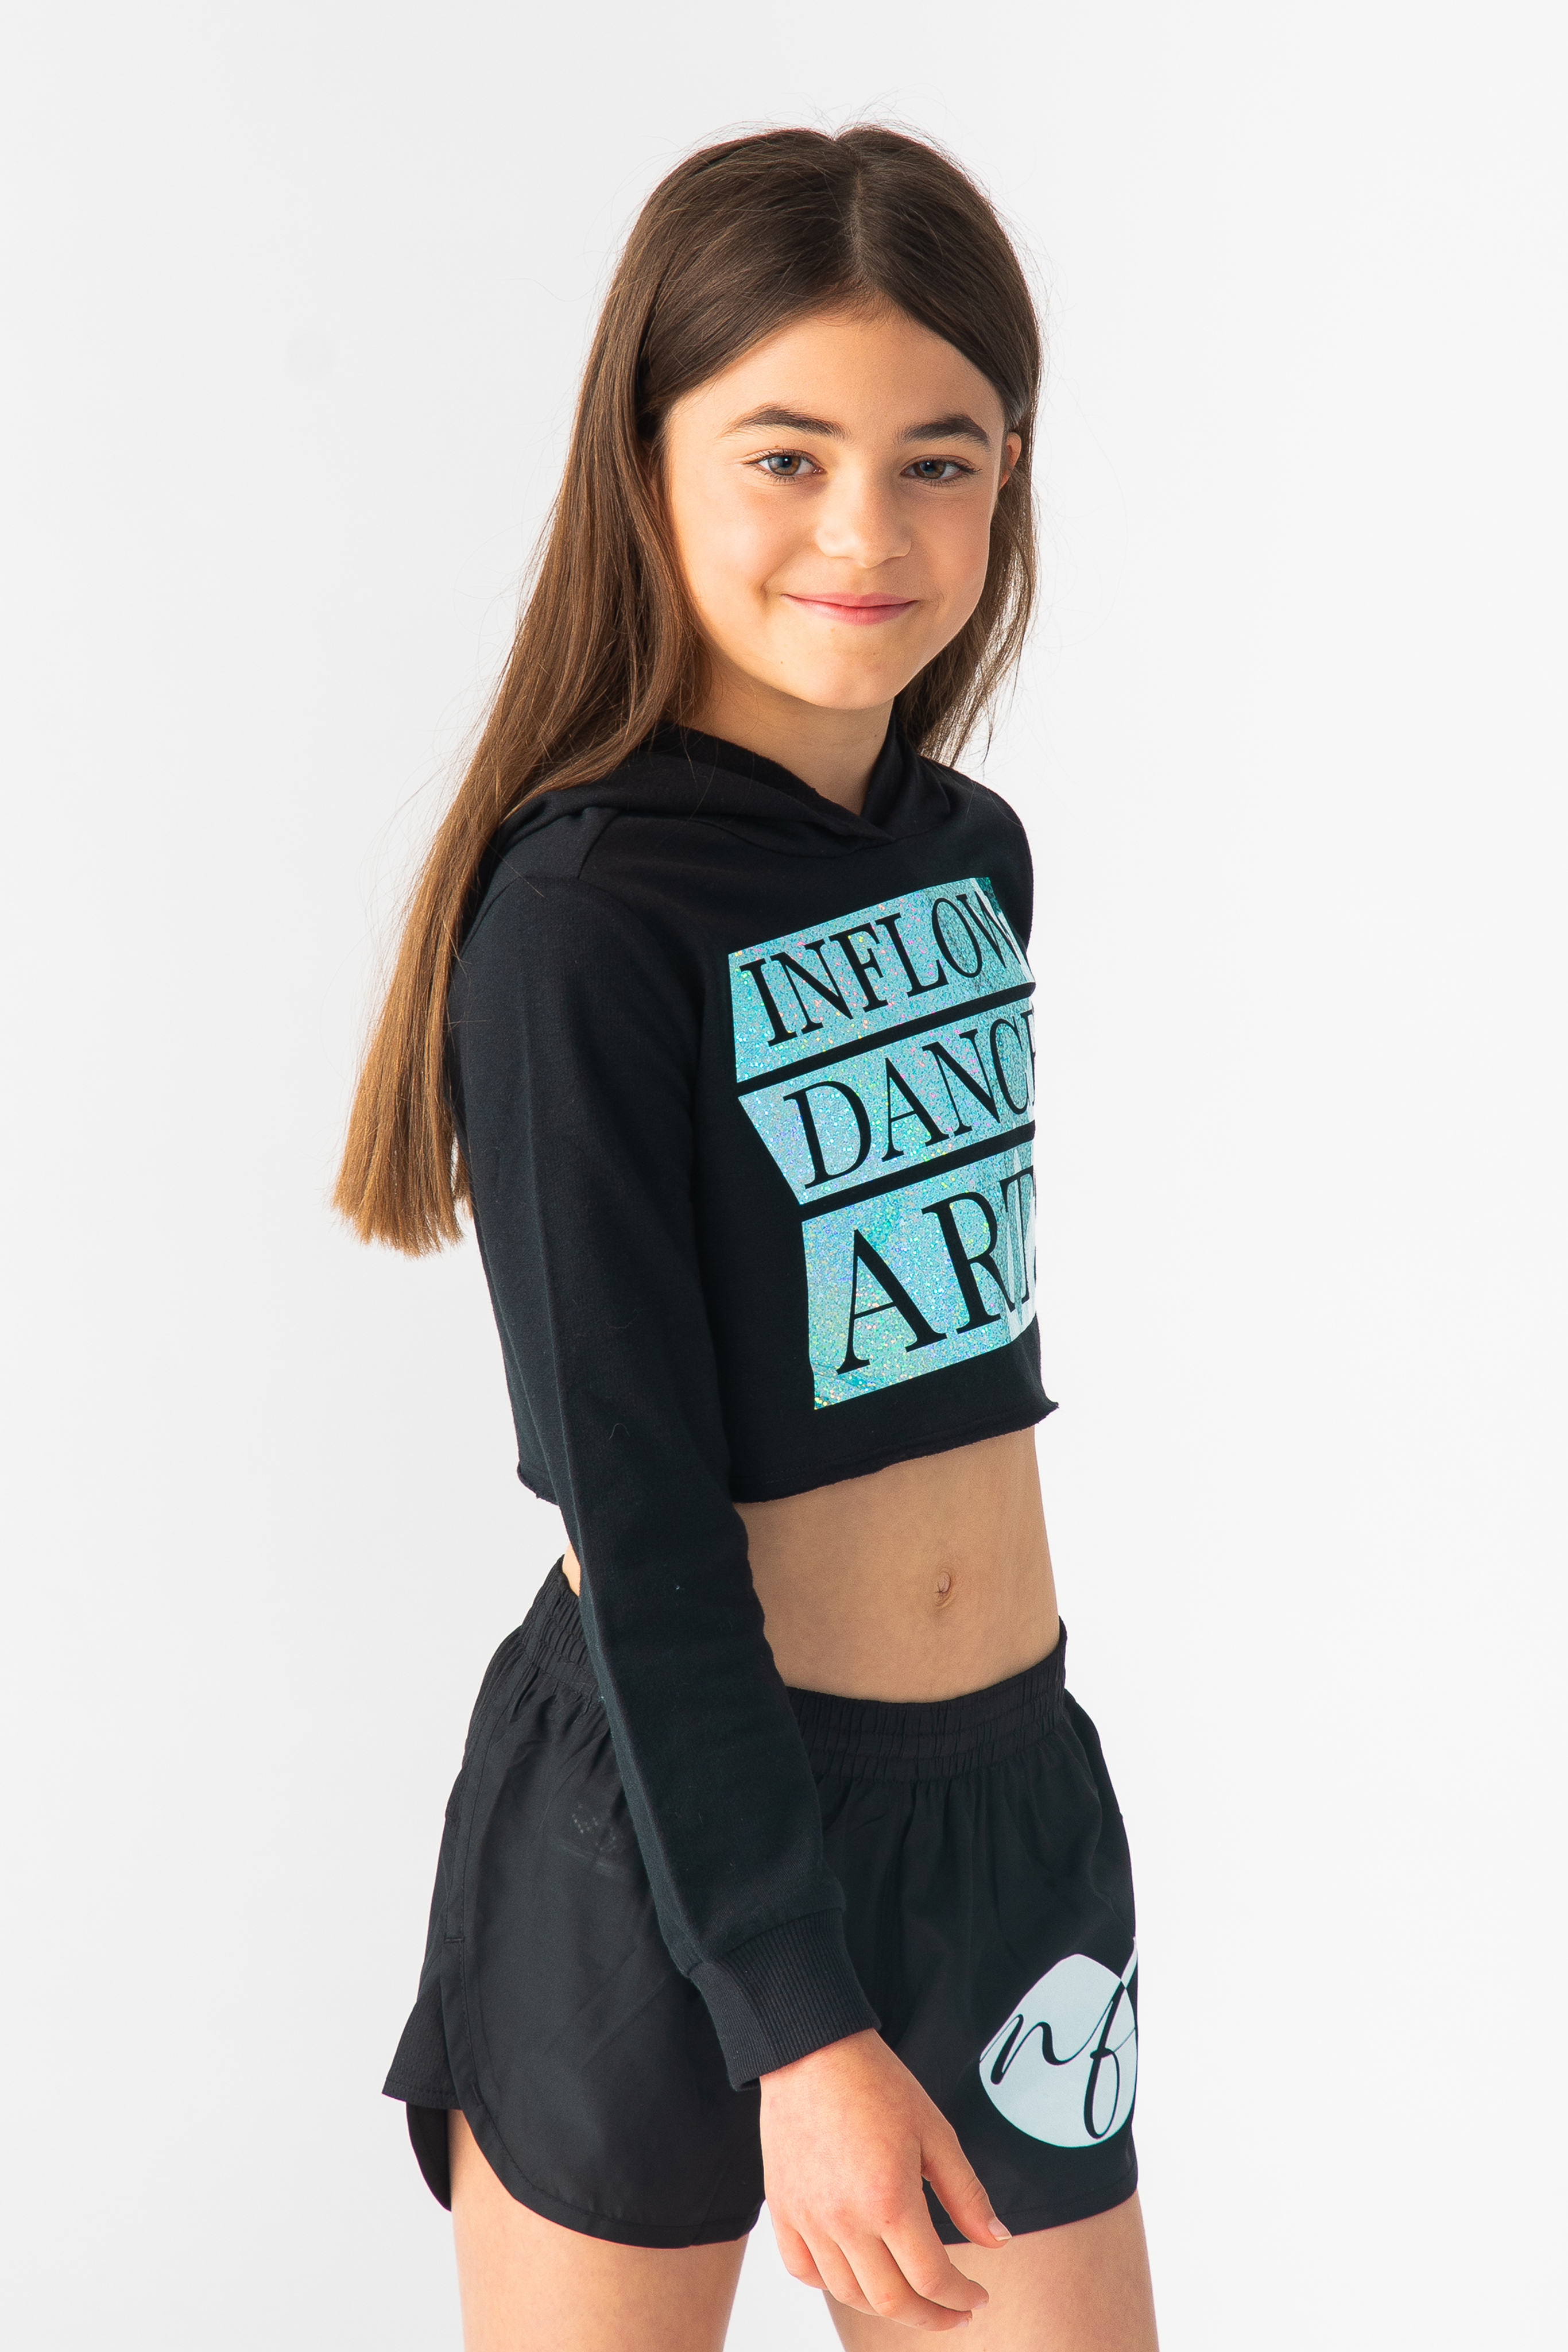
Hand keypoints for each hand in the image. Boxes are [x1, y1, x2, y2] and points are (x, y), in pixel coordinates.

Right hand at [760, 2029, 1009, 2330]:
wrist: (811, 2049)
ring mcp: (807, 2217)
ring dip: (887, 2306)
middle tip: (955, 2311)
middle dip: (932, 2317)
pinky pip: (803, 2270)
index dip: (961, 2297)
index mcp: (888, 2199)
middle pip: (891, 2301)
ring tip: (913, 2295)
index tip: (978, 2297)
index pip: (932, 2278)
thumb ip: (966, 2194)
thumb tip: (998, 2241)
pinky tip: (857, 2273)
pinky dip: (832, 2283)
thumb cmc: (876, 2083)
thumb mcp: (935, 2131)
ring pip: (848, 2293)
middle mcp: (844, 2219)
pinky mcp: (781, 2208)